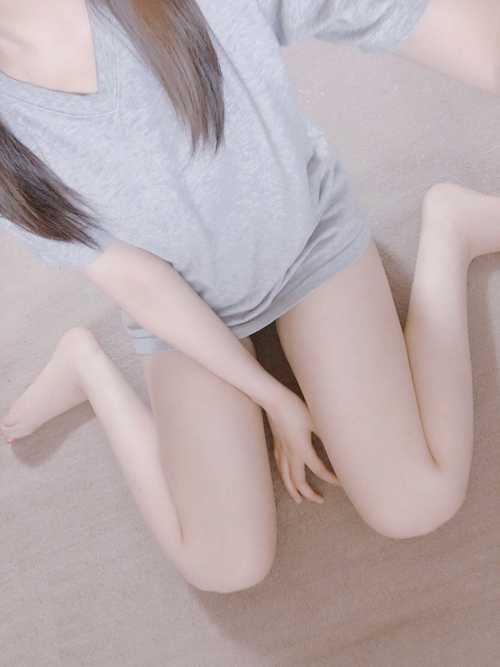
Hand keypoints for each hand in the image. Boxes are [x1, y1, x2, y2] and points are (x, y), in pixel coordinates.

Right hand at [266, 389, 338, 503]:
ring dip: (292, 490)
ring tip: (298, 499)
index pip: (319, 470)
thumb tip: (339, 447)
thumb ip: (326, 436)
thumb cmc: (296, 408)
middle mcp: (290, 454)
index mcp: (302, 449)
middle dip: (309, 493)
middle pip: (298, 481)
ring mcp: (281, 450)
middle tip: (320, 500)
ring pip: (285, 477)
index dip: (331, 479)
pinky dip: (284, 475)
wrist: (274, 400)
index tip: (341, 483)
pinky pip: (280, 465)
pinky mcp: (276, 444)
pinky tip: (285, 475)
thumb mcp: (316, 421)